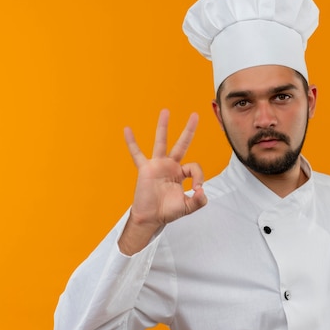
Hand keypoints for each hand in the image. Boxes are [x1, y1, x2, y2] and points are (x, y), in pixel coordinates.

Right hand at [119, 109, 207, 254]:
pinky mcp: (145, 169)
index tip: (197, 189)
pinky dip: (131, 142)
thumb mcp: (187, 207)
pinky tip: (127, 130)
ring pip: (161, 142)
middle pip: (182, 144)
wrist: (151, 218)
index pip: (194, 167)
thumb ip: (198, 201)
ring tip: (166, 111)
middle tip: (195, 115)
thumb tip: (202, 191)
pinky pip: (137, 153)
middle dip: (189, 130)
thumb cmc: (168, 211)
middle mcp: (170, 165)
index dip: (199, 177)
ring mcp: (157, 165)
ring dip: (163, 126)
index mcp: (181, 173)